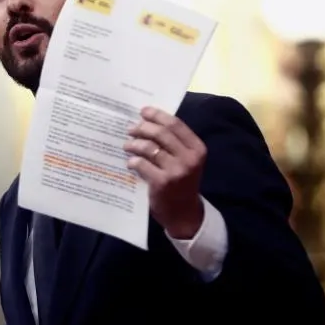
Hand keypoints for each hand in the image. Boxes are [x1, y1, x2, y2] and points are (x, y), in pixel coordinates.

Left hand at [124, 106, 205, 238]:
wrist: (184, 213)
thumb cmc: (183, 183)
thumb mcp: (186, 161)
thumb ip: (173, 143)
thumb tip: (148, 121)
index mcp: (197, 148)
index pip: (175, 124)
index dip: (157, 115)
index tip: (143, 111)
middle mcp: (189, 158)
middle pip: (160, 133)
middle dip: (142, 128)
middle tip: (131, 129)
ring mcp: (176, 171)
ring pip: (149, 147)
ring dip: (134, 144)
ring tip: (127, 145)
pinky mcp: (162, 182)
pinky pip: (141, 164)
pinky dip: (133, 161)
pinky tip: (130, 162)